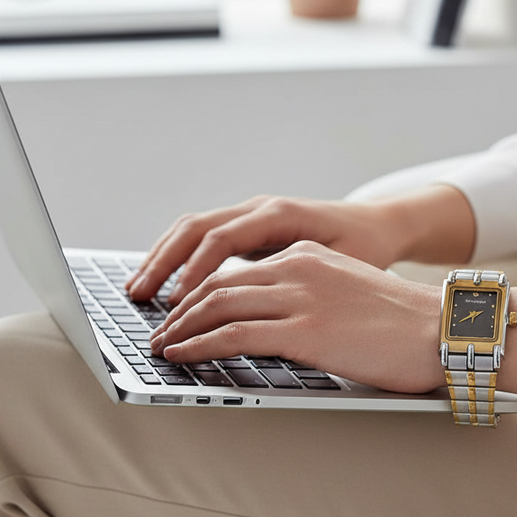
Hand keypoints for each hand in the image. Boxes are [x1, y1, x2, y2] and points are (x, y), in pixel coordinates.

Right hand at [126, 196, 405, 305]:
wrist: (379, 225)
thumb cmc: (366, 247)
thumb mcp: (343, 265)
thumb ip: (303, 279)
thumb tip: (267, 306)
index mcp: (280, 215)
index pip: (223, 238)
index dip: (196, 271)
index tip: (178, 302)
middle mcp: (259, 209)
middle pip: (196, 228)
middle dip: (164, 263)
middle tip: (139, 297)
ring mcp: (250, 215)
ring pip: (192, 229)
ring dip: (162, 259)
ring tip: (137, 292)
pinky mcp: (247, 229)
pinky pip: (202, 239)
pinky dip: (177, 259)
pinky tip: (163, 285)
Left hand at [148, 241, 445, 393]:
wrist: (445, 329)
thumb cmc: (403, 323)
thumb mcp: (347, 293)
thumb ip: (308, 298)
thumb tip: (275, 327)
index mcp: (305, 254)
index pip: (235, 270)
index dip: (198, 293)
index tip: (179, 312)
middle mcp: (297, 266)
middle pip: (216, 284)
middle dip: (179, 311)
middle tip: (158, 332)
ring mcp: (300, 296)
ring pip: (217, 305)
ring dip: (180, 329)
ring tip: (161, 348)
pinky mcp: (305, 329)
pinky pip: (234, 334)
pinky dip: (199, 345)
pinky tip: (183, 357)